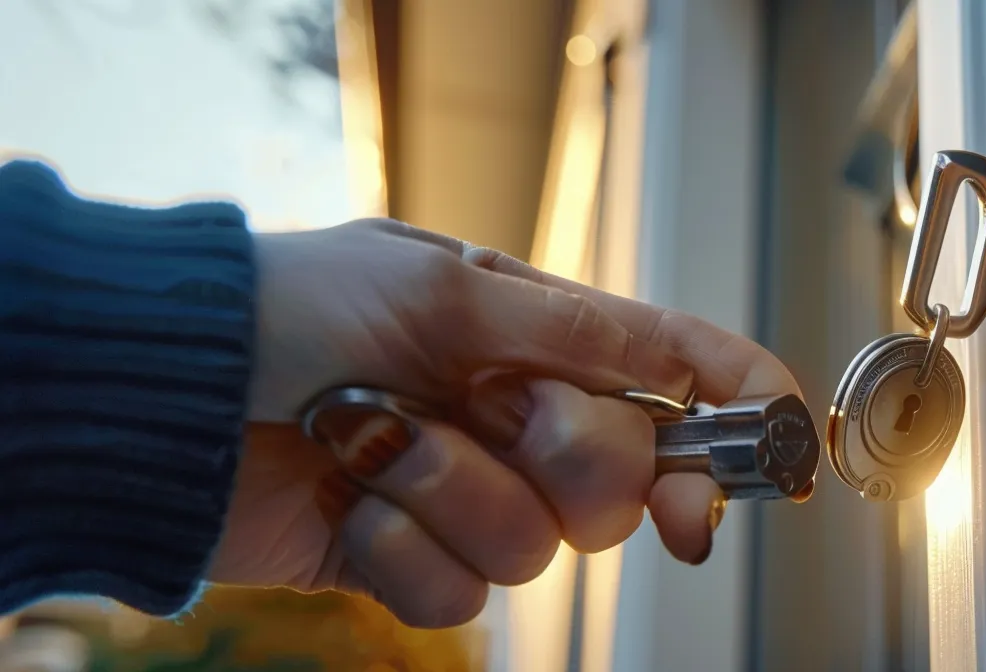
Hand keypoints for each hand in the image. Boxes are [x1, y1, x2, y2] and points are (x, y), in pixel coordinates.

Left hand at [207, 219, 800, 627]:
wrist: (163, 398)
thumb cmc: (288, 308)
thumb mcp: (444, 289)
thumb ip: (578, 338)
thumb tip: (685, 371)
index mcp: (540, 337)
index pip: (677, 369)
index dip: (743, 407)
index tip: (787, 447)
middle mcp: (519, 417)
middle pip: (627, 480)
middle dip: (568, 453)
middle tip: (496, 408)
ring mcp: (470, 492)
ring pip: (544, 549)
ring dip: (455, 493)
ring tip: (379, 442)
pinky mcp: (415, 558)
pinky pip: (463, 594)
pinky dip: (402, 547)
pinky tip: (352, 501)